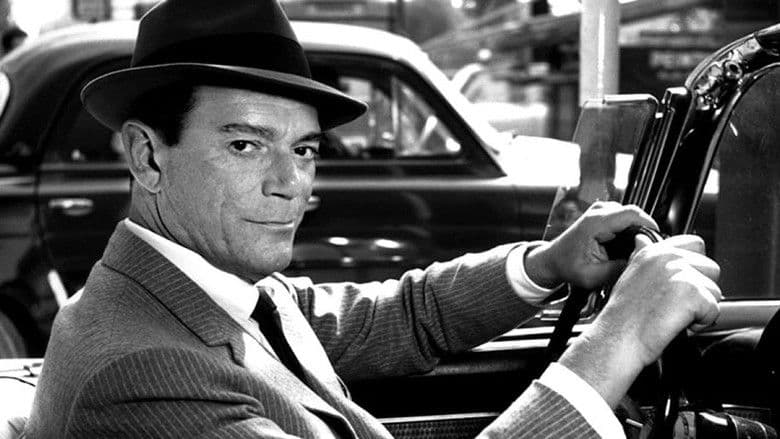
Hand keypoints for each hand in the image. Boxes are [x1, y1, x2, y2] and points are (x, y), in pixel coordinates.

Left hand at [525, 201, 657, 288]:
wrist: (552, 260)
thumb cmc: (567, 266)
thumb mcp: (593, 276)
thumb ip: (618, 269)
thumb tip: (641, 262)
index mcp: (595, 222)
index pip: (632, 214)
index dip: (650, 226)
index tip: (657, 243)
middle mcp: (598, 211)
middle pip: (635, 214)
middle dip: (645, 232)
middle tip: (646, 251)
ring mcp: (601, 210)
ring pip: (632, 216)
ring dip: (638, 232)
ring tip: (636, 251)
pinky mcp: (604, 214)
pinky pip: (626, 218)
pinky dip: (630, 231)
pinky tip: (627, 246)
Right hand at [559, 234, 721, 407]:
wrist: (617, 339)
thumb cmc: (621, 316)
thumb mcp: (629, 276)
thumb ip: (642, 256)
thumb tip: (642, 240)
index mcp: (653, 251)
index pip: (694, 244)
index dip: (695, 266)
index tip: (682, 284)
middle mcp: (668, 257)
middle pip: (711, 268)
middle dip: (701, 290)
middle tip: (675, 305)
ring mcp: (681, 273)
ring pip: (715, 290)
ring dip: (701, 308)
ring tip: (673, 315)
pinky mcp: (692, 293)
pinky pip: (714, 309)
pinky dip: (701, 323)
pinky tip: (678, 324)